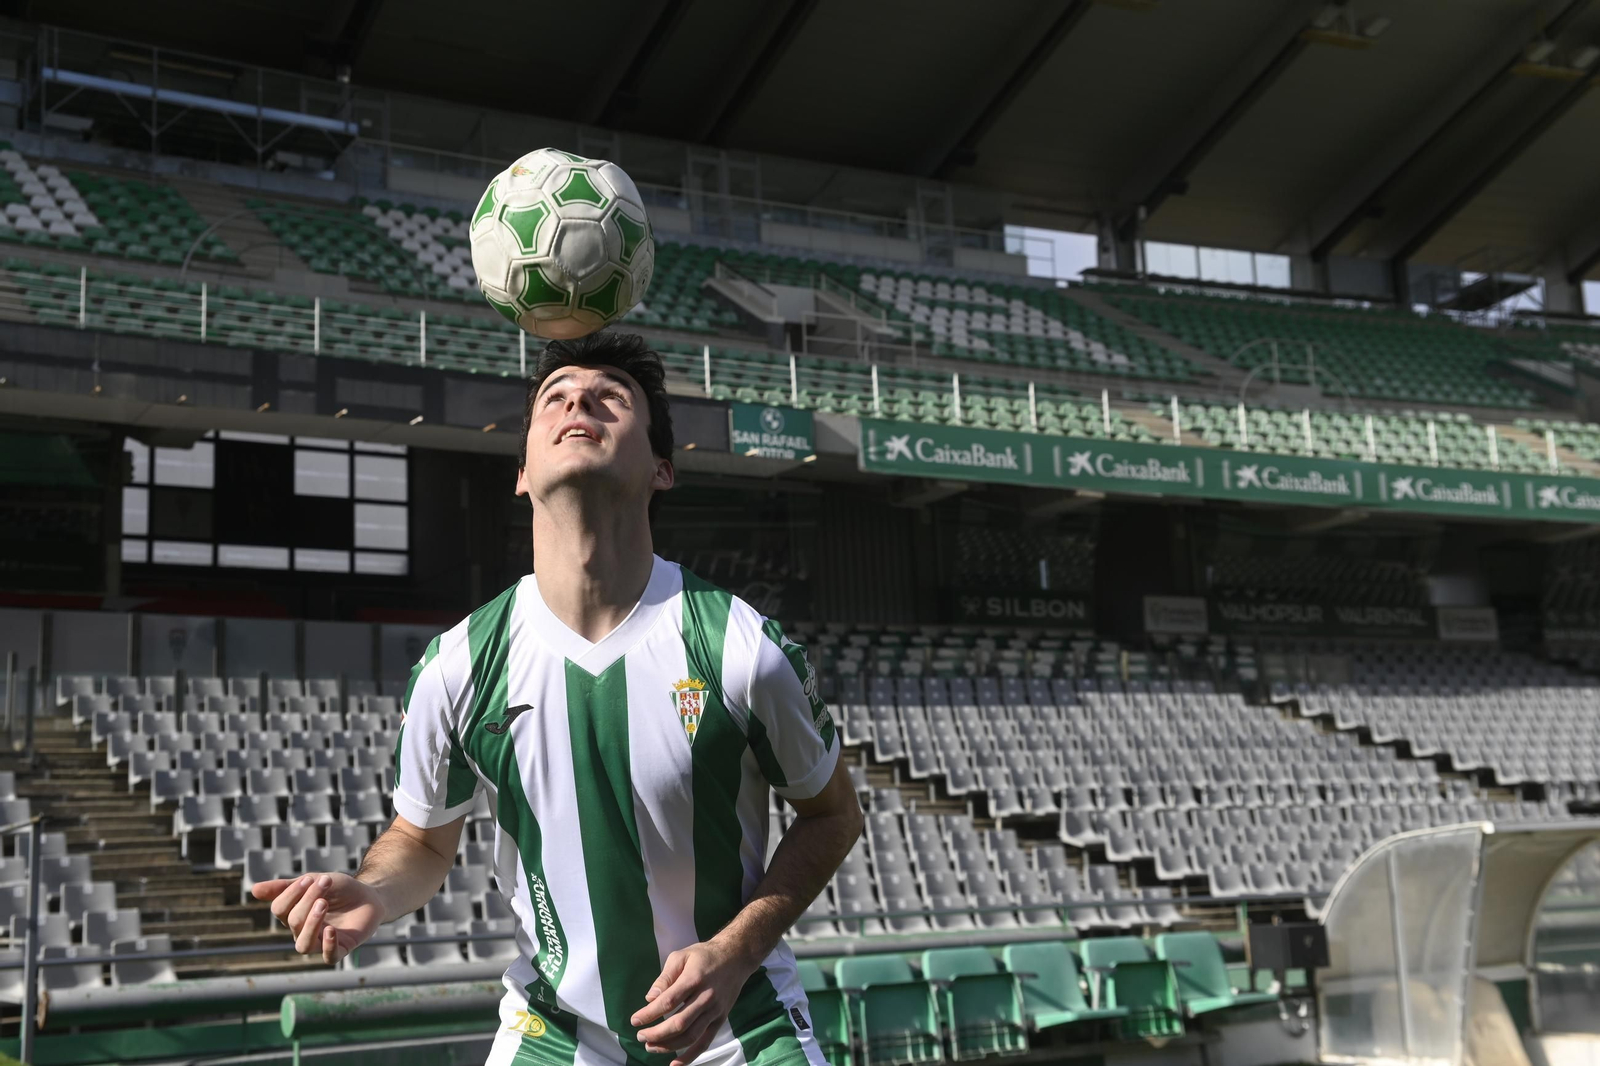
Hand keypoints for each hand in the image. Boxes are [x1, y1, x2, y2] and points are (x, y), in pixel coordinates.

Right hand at [250, 871, 385, 964]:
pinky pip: (329, 957)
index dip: (292, 893)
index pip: (280, 909)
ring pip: (303, 945)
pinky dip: (328, 945)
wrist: (370, 895)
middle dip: (307, 900)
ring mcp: (321, 942)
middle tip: (325, 884)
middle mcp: (303, 931)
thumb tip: (253, 890)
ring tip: (323, 904)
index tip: (311, 879)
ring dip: (311, 924)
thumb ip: (286, 887)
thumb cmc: (340, 890)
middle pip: (293, 922)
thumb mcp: (315, 881)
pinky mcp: (341, 949)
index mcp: (293, 915)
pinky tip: (331, 930)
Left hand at [630, 940, 757, 1065]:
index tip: (635, 1021)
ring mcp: (715, 1011)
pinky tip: (675, 1064)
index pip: (668, 1002)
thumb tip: (650, 998)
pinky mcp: (720, 1020)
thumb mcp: (681, 956)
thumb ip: (665, 977)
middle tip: (641, 1036)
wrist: (736, 958)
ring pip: (691, 1036)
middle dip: (657, 1033)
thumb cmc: (704, 956)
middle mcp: (706, 997)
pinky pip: (705, 1042)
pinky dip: (690, 1056)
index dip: (649, 1014)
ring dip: (668, 1046)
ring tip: (651, 1047)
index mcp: (694, 979)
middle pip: (679, 1023)